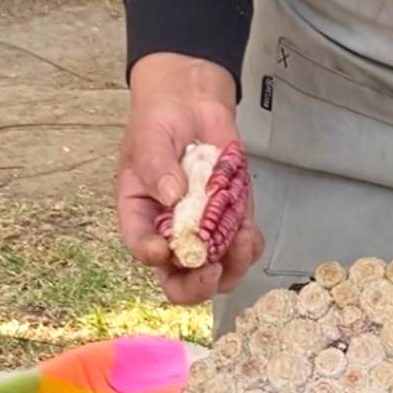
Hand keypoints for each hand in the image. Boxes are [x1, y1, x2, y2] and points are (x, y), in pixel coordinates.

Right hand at [117, 53, 263, 305]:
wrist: (191, 107)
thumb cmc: (159, 124)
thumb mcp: (149, 138)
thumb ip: (156, 165)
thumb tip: (170, 194)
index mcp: (141, 219)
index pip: (142, 250)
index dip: (153, 257)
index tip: (164, 249)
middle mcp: (172, 236)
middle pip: (180, 284)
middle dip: (197, 285)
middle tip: (211, 269)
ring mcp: (206, 235)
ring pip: (219, 275)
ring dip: (233, 266)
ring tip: (241, 238)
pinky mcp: (233, 225)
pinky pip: (245, 251)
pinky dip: (250, 246)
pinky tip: (249, 229)